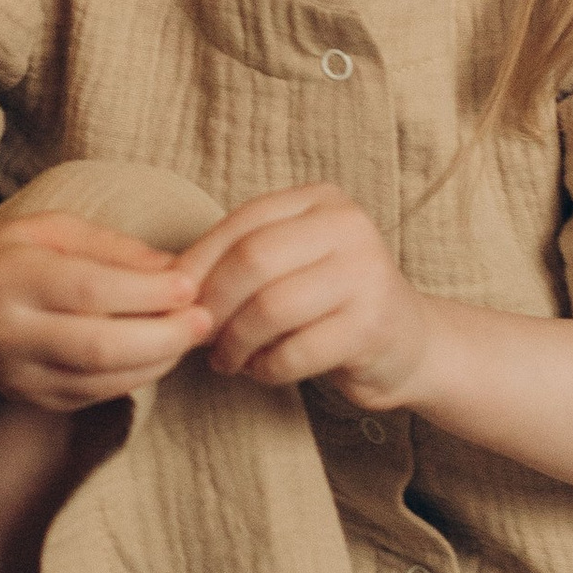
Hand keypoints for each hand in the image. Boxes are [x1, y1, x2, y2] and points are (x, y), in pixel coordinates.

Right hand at [0, 205, 215, 413]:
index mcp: (13, 278)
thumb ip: (110, 246)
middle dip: (163, 336)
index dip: (147, 291)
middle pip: (100, 346)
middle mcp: (11, 332)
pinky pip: (96, 396)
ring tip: (188, 336)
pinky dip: (136, 378)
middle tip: (204, 320)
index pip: (90, 291)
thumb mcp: (48, 231)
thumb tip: (171, 267)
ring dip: (157, 361)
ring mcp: (20, 374)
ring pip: (102, 379)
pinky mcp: (34, 400)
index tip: (188, 284)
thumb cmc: (5, 261)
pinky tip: (158, 355)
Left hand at [178, 186, 434, 406]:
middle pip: (252, 261)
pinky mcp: (373, 326)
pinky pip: (295, 351)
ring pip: (270, 308)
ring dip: (236, 343)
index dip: (198, 265)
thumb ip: (238, 260)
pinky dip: (266, 368)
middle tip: (199, 338)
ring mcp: (366, 274)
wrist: (407, 345)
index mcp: (321, 200)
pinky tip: (262, 371)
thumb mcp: (290, 264)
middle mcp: (348, 226)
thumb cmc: (329, 304)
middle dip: (214, 306)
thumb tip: (165, 281)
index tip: (176, 302)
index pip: (242, 224)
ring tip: (228, 360)